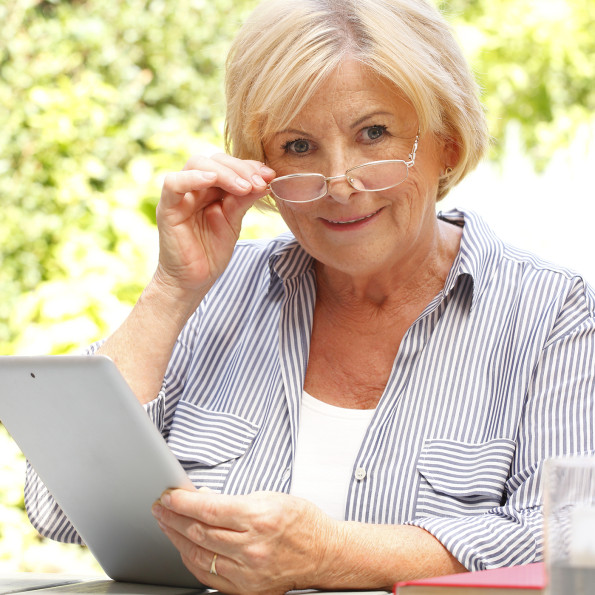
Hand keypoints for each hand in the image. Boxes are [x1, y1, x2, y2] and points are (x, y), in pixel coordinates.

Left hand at [152, 488, 340, 594]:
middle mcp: (252, 548)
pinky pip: (209, 576)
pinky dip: (192, 560)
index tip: (169, 495)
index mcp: (259, 519)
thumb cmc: (301, 522)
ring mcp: (248, 572)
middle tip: (161, 506)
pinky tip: (184, 547)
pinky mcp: (247, 590)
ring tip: (166, 523)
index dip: (183, 502)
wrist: (323, 554)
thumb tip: (203, 498)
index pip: (209, 510)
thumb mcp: (270, 497)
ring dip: (177, 538)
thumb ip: (234, 500)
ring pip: (199, 555)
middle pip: (199, 532)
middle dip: (173, 517)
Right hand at [154, 154, 275, 299]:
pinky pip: (174, 184)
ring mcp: (180, 196)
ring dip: (224, 173)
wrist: (194, 280)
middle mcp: (194, 187)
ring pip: (197, 165)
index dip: (248, 167)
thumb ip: (243, 200)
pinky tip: (211, 180)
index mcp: (210, 189)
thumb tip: (264, 180)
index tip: (270, 175)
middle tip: (260, 182)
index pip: (228, 165)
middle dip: (240, 169)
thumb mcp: (233, 222)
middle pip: (214, 160)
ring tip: (245, 187)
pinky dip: (193, 178)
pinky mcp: (167, 208)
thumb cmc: (211, 252)